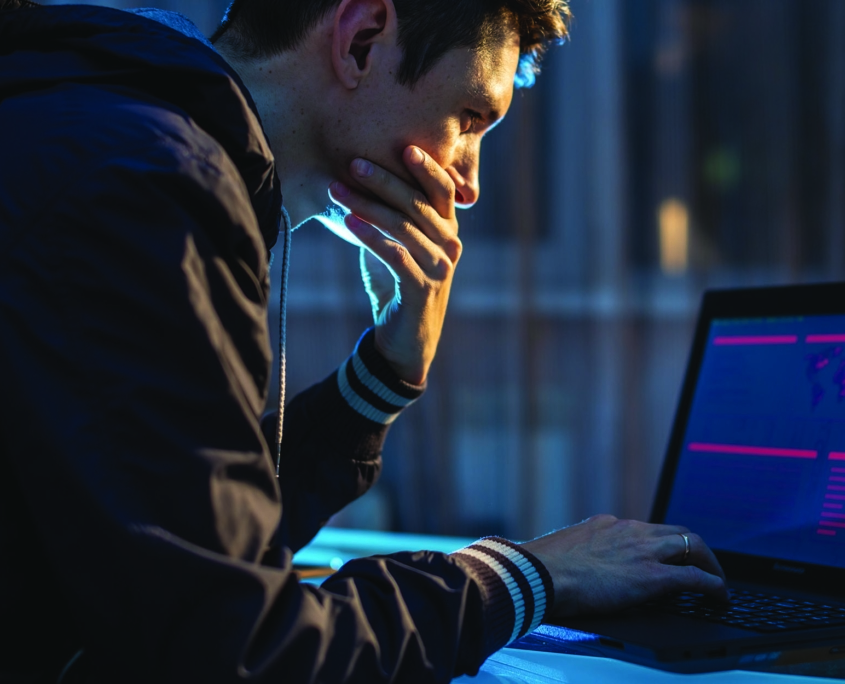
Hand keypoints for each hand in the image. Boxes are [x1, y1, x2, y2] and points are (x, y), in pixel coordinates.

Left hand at [329, 146, 460, 384]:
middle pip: (419, 204)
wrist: (405, 343)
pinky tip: (349, 222)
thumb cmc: (399, 288)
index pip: (443, 190)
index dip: (427, 167)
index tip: (403, 146)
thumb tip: (359, 184)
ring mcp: (440, 268)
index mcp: (447, 231)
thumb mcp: (398, 247)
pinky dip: (371, 237)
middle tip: (354, 163)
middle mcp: (450, 246)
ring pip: (405, 227)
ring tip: (338, 190)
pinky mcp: (422, 289)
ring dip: (369, 205)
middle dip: (385, 181)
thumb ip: (390, 219)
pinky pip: (395, 256)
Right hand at [520, 515, 727, 617]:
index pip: (646, 529)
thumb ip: (580, 555)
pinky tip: (720, 596)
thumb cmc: (541, 569)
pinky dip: (714, 585)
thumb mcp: (565, 552)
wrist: (539, 574)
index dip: (662, 543)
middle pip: (676, 531)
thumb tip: (576, 569)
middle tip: (703, 565)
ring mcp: (642, 550)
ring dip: (710, 563)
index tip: (666, 555)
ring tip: (717, 581)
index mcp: (607, 525)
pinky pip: (695, 576)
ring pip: (692, 544)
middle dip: (695, 547)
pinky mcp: (652, 575)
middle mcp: (629, 530)